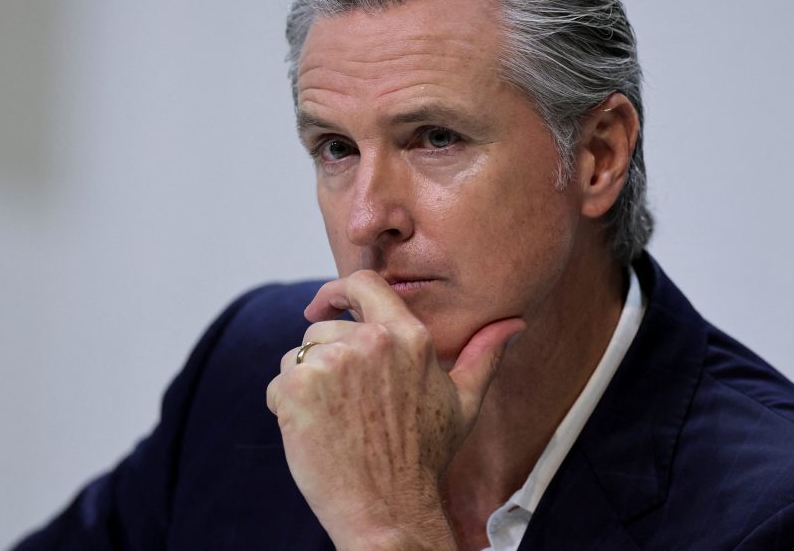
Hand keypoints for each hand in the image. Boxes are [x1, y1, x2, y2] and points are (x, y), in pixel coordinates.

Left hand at [266, 270, 523, 548]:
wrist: (388, 509)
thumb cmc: (425, 458)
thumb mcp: (464, 402)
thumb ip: (483, 355)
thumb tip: (513, 323)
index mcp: (409, 336)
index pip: (364, 284)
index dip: (338, 291)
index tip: (324, 305)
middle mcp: (371, 341)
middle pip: (324, 329)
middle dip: (327, 361)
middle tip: (347, 407)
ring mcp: (332, 362)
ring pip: (300, 356)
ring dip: (306, 385)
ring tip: (335, 422)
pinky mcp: (298, 386)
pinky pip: (280, 383)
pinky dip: (287, 406)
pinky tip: (314, 433)